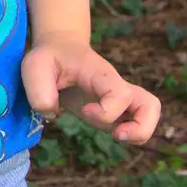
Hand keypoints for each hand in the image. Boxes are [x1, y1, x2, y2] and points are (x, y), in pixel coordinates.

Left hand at [22, 35, 160, 144]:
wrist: (60, 49)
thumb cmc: (49, 58)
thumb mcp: (35, 66)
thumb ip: (38, 90)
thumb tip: (51, 113)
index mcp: (100, 75)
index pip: (120, 94)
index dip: (106, 111)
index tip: (84, 110)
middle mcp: (116, 86)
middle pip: (151, 105)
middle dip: (139, 128)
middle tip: (115, 134)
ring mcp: (119, 99)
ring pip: (150, 114)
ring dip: (139, 133)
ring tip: (116, 136)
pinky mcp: (115, 110)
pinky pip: (137, 122)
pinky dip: (130, 135)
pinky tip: (108, 134)